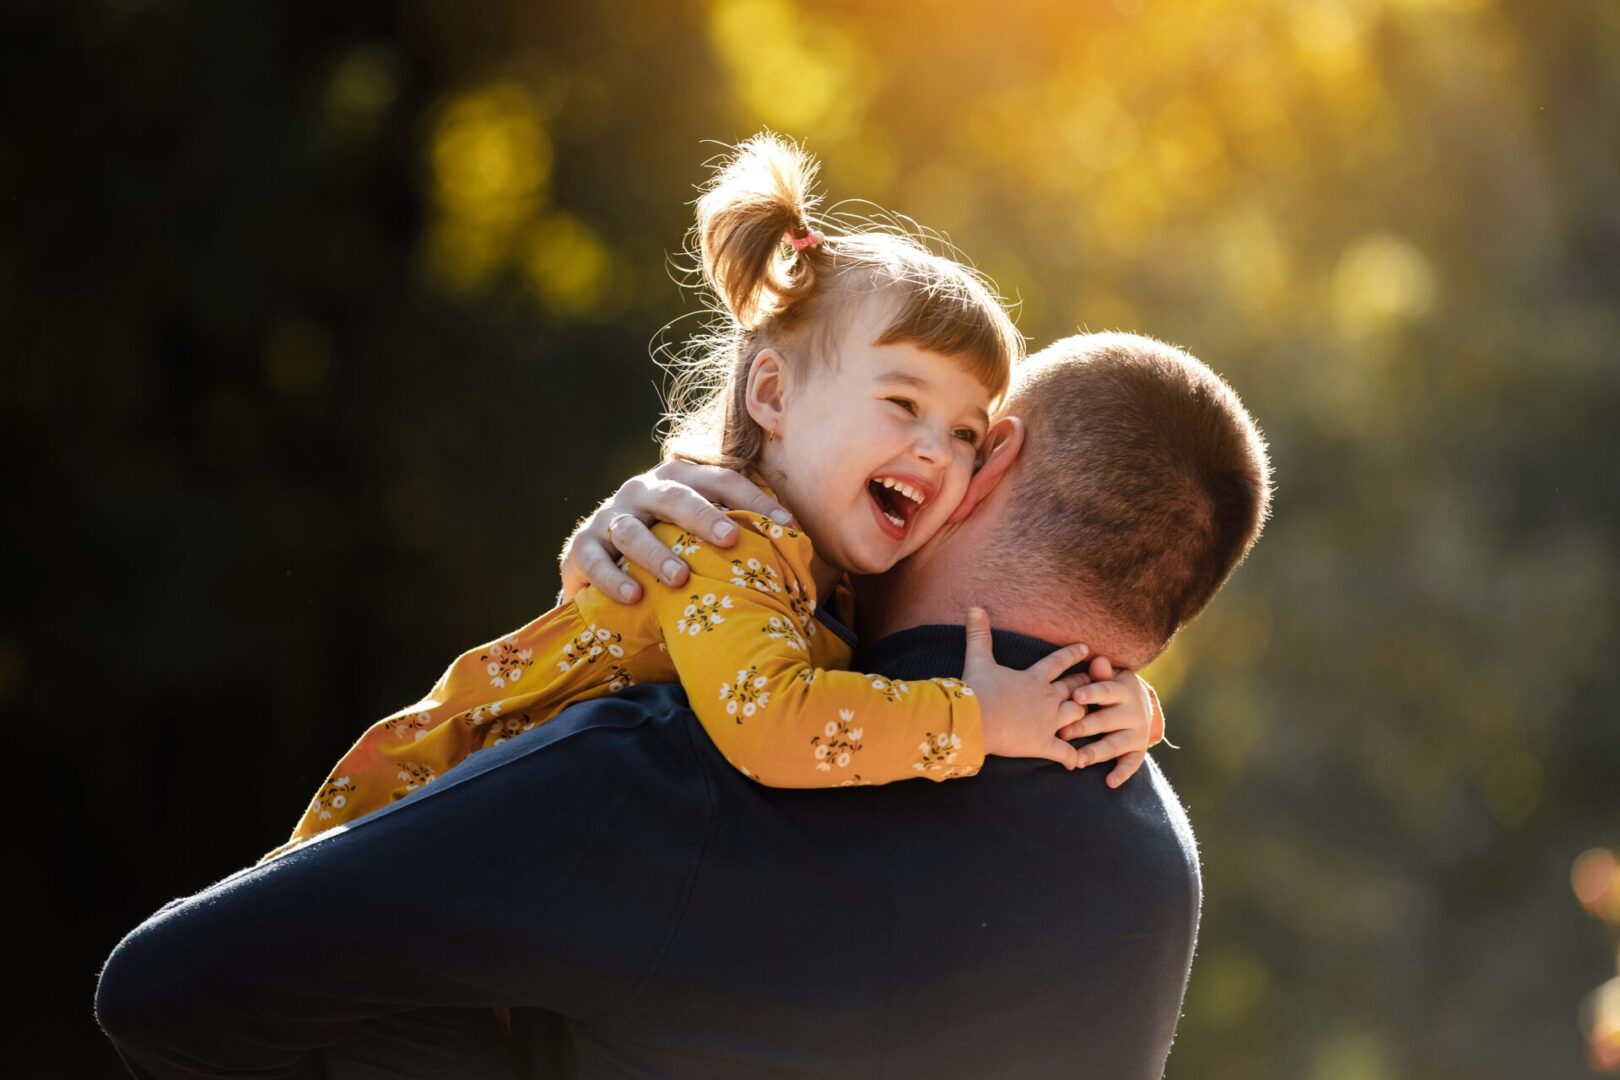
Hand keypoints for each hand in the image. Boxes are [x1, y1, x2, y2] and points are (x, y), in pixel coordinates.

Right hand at [558, 461, 793, 603]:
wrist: (605, 571)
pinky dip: (611, 579)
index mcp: (680, 480)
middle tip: (731, 539)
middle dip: (704, 516)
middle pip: (676, 495)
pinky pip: (594, 561)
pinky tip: (633, 597)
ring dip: (656, 552)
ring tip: (679, 578)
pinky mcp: (581, 548)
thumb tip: (804, 547)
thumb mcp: (702, 537)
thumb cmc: (673, 551)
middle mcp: (643, 491)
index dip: (754, 498)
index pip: (721, 479)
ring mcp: (610, 518)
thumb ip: (740, 534)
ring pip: (632, 530)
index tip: (788, 524)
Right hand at [963, 608, 1091, 768]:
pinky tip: (1079, 762)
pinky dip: (1073, 757)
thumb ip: (979, 634)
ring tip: (1087, 717)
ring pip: (1077, 715)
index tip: (1086, 649)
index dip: (1073, 654)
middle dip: (1084, 684)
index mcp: (1035, 678)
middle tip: (1093, 683)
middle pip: (1074, 688)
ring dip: (1082, 715)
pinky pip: (1065, 752)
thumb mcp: (978, 658)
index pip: (1060, 662)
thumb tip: (974, 607)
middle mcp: (1048, 698)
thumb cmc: (977, 689)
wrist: (975, 719)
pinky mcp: (1044, 744)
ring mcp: (1049, 722)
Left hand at [1057, 657, 1163, 788]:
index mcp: (1123, 690)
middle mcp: (1133, 712)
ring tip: (1079, 760)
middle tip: (1064, 733)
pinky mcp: (1138, 749)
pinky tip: (1110, 782)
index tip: (1076, 696)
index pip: (1106, 691)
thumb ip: (1101, 672)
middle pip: (1107, 720)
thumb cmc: (1110, 686)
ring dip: (1097, 752)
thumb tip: (1098, 660)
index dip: (1091, 693)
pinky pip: (1132, 763)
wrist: (1139, 702)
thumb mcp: (1109, 676)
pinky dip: (1122, 773)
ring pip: (1116, 744)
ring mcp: (1136, 732)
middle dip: (1085, 727)